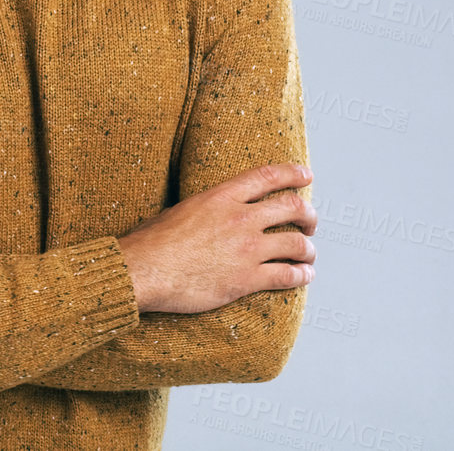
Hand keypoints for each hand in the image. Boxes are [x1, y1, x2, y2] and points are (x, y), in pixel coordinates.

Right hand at [114, 163, 315, 313]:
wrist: (144, 270)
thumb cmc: (151, 242)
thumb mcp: (180, 209)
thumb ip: (206, 208)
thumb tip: (212, 212)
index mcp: (221, 196)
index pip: (267, 176)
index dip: (292, 174)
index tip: (306, 175)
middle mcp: (240, 218)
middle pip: (292, 207)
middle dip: (308, 214)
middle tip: (309, 223)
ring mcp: (246, 249)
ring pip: (296, 243)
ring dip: (308, 248)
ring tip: (308, 254)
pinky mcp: (246, 279)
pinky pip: (287, 275)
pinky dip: (302, 275)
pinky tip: (304, 276)